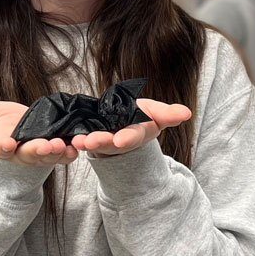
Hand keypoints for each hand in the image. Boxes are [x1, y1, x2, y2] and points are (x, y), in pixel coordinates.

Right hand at [0, 101, 77, 165]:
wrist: (19, 127)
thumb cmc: (0, 121)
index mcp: (2, 145)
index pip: (0, 148)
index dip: (4, 146)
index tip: (7, 144)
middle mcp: (19, 154)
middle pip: (27, 155)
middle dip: (37, 150)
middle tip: (45, 145)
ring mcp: (37, 155)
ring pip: (46, 157)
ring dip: (55, 153)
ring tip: (62, 145)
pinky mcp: (53, 152)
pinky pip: (61, 156)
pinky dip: (68, 153)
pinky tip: (74, 148)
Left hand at [70, 98, 191, 156]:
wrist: (122, 122)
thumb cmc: (141, 116)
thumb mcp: (156, 114)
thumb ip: (169, 114)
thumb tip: (187, 112)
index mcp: (136, 133)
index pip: (133, 136)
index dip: (127, 138)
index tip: (120, 140)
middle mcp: (118, 139)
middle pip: (109, 142)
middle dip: (100, 142)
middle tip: (89, 142)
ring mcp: (102, 140)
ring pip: (94, 142)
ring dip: (85, 142)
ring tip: (76, 141)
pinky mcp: (89, 136)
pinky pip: (80, 137)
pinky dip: (73, 139)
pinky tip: (67, 137)